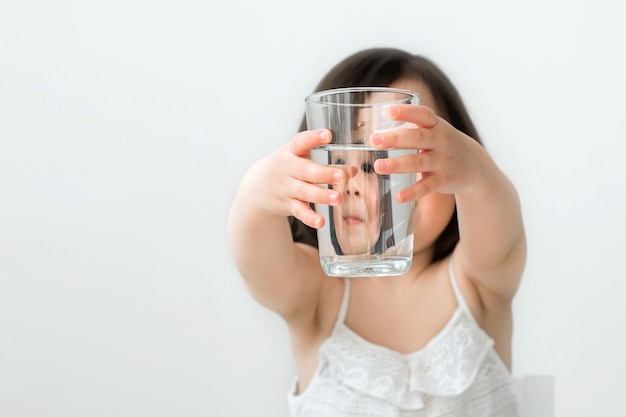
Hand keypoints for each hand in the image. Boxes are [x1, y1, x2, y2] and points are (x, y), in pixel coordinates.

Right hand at [254, 129, 350, 228]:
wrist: (258, 187)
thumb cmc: (288, 167)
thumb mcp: (301, 158)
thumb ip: (327, 162)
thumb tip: (354, 170)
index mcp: (291, 151)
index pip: (301, 142)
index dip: (313, 138)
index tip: (328, 135)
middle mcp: (288, 169)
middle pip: (305, 170)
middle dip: (324, 173)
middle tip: (343, 176)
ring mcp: (286, 187)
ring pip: (304, 191)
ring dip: (322, 196)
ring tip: (338, 198)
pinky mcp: (287, 204)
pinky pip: (299, 211)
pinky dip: (309, 217)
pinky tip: (320, 222)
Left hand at [370, 104, 486, 201]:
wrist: (475, 166)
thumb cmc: (443, 144)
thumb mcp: (434, 131)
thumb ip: (409, 129)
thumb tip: (374, 130)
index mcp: (435, 126)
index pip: (422, 114)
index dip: (406, 112)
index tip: (389, 111)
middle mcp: (440, 141)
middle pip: (417, 138)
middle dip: (395, 139)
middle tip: (374, 140)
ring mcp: (442, 161)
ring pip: (418, 162)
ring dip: (397, 165)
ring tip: (378, 167)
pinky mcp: (443, 180)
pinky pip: (426, 187)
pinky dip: (413, 193)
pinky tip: (399, 196)